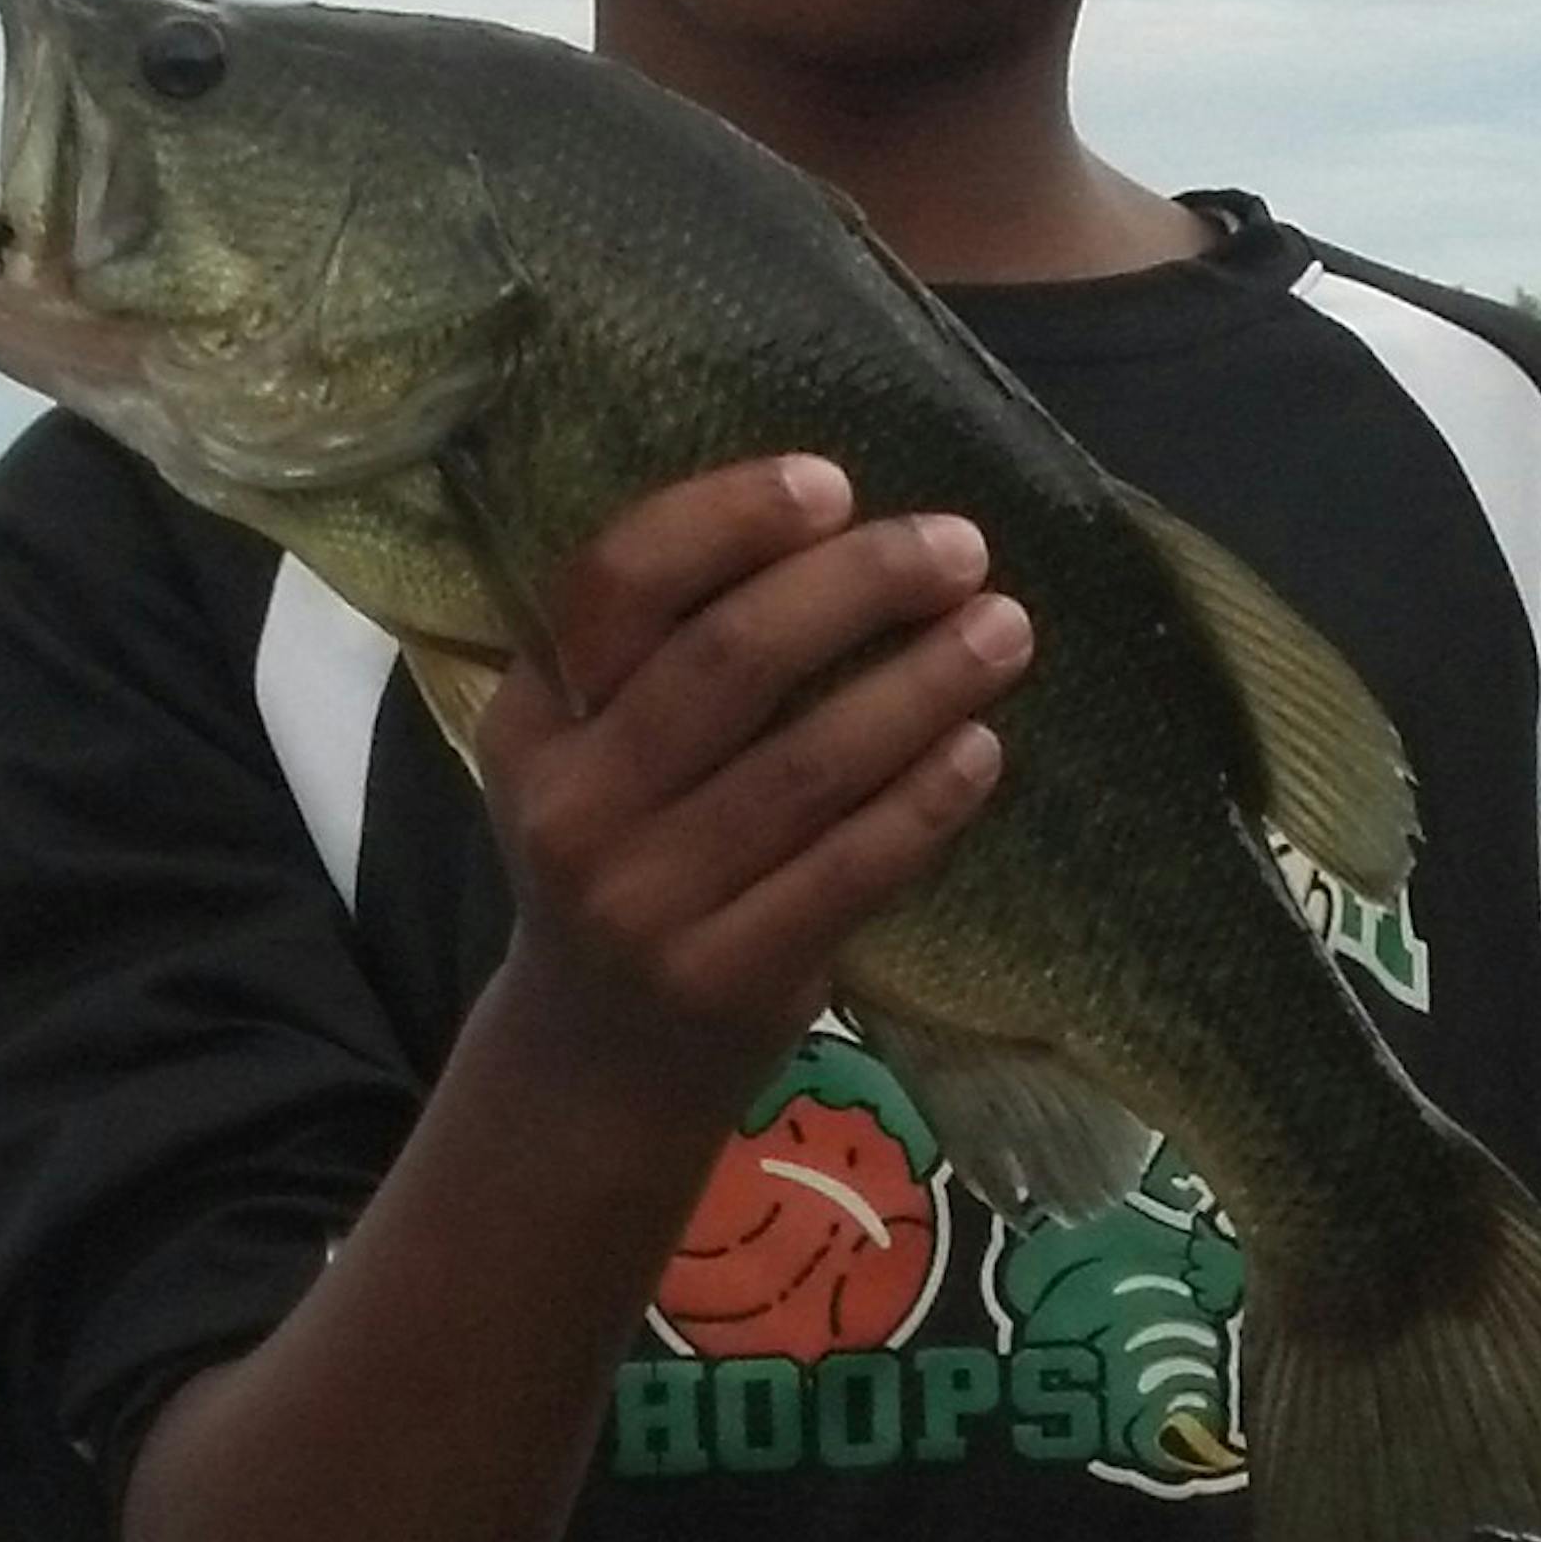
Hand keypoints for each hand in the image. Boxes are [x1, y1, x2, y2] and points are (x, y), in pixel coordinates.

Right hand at [476, 453, 1031, 1095]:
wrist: (600, 1056)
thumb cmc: (627, 851)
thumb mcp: (592, 750)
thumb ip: (667, 650)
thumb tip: (836, 520)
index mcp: (536, 716)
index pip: (619, 583)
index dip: (728, 519)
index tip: (833, 484)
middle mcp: (575, 806)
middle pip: (728, 661)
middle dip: (858, 585)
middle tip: (960, 547)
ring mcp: (649, 902)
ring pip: (808, 765)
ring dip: (922, 683)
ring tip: (1004, 628)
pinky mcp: (730, 977)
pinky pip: (851, 868)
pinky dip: (925, 800)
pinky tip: (982, 745)